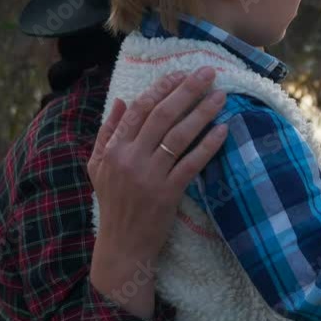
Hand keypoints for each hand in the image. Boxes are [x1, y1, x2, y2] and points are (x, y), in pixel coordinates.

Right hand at [88, 68, 227, 317]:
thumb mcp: (98, 167)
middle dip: (186, 90)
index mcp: (114, 149)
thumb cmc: (113, 205)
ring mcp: (149, 176)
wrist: (122, 247)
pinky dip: (208, 146)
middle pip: (162, 115)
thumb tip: (122, 100)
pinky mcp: (167, 194)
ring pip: (179, 136)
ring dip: (202, 113)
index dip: (162, 88)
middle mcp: (130, 158)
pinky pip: (191, 163)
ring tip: (220, 96)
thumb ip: (108, 132)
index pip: (140, 109)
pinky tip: (222, 130)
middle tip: (209, 73)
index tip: (181, 72)